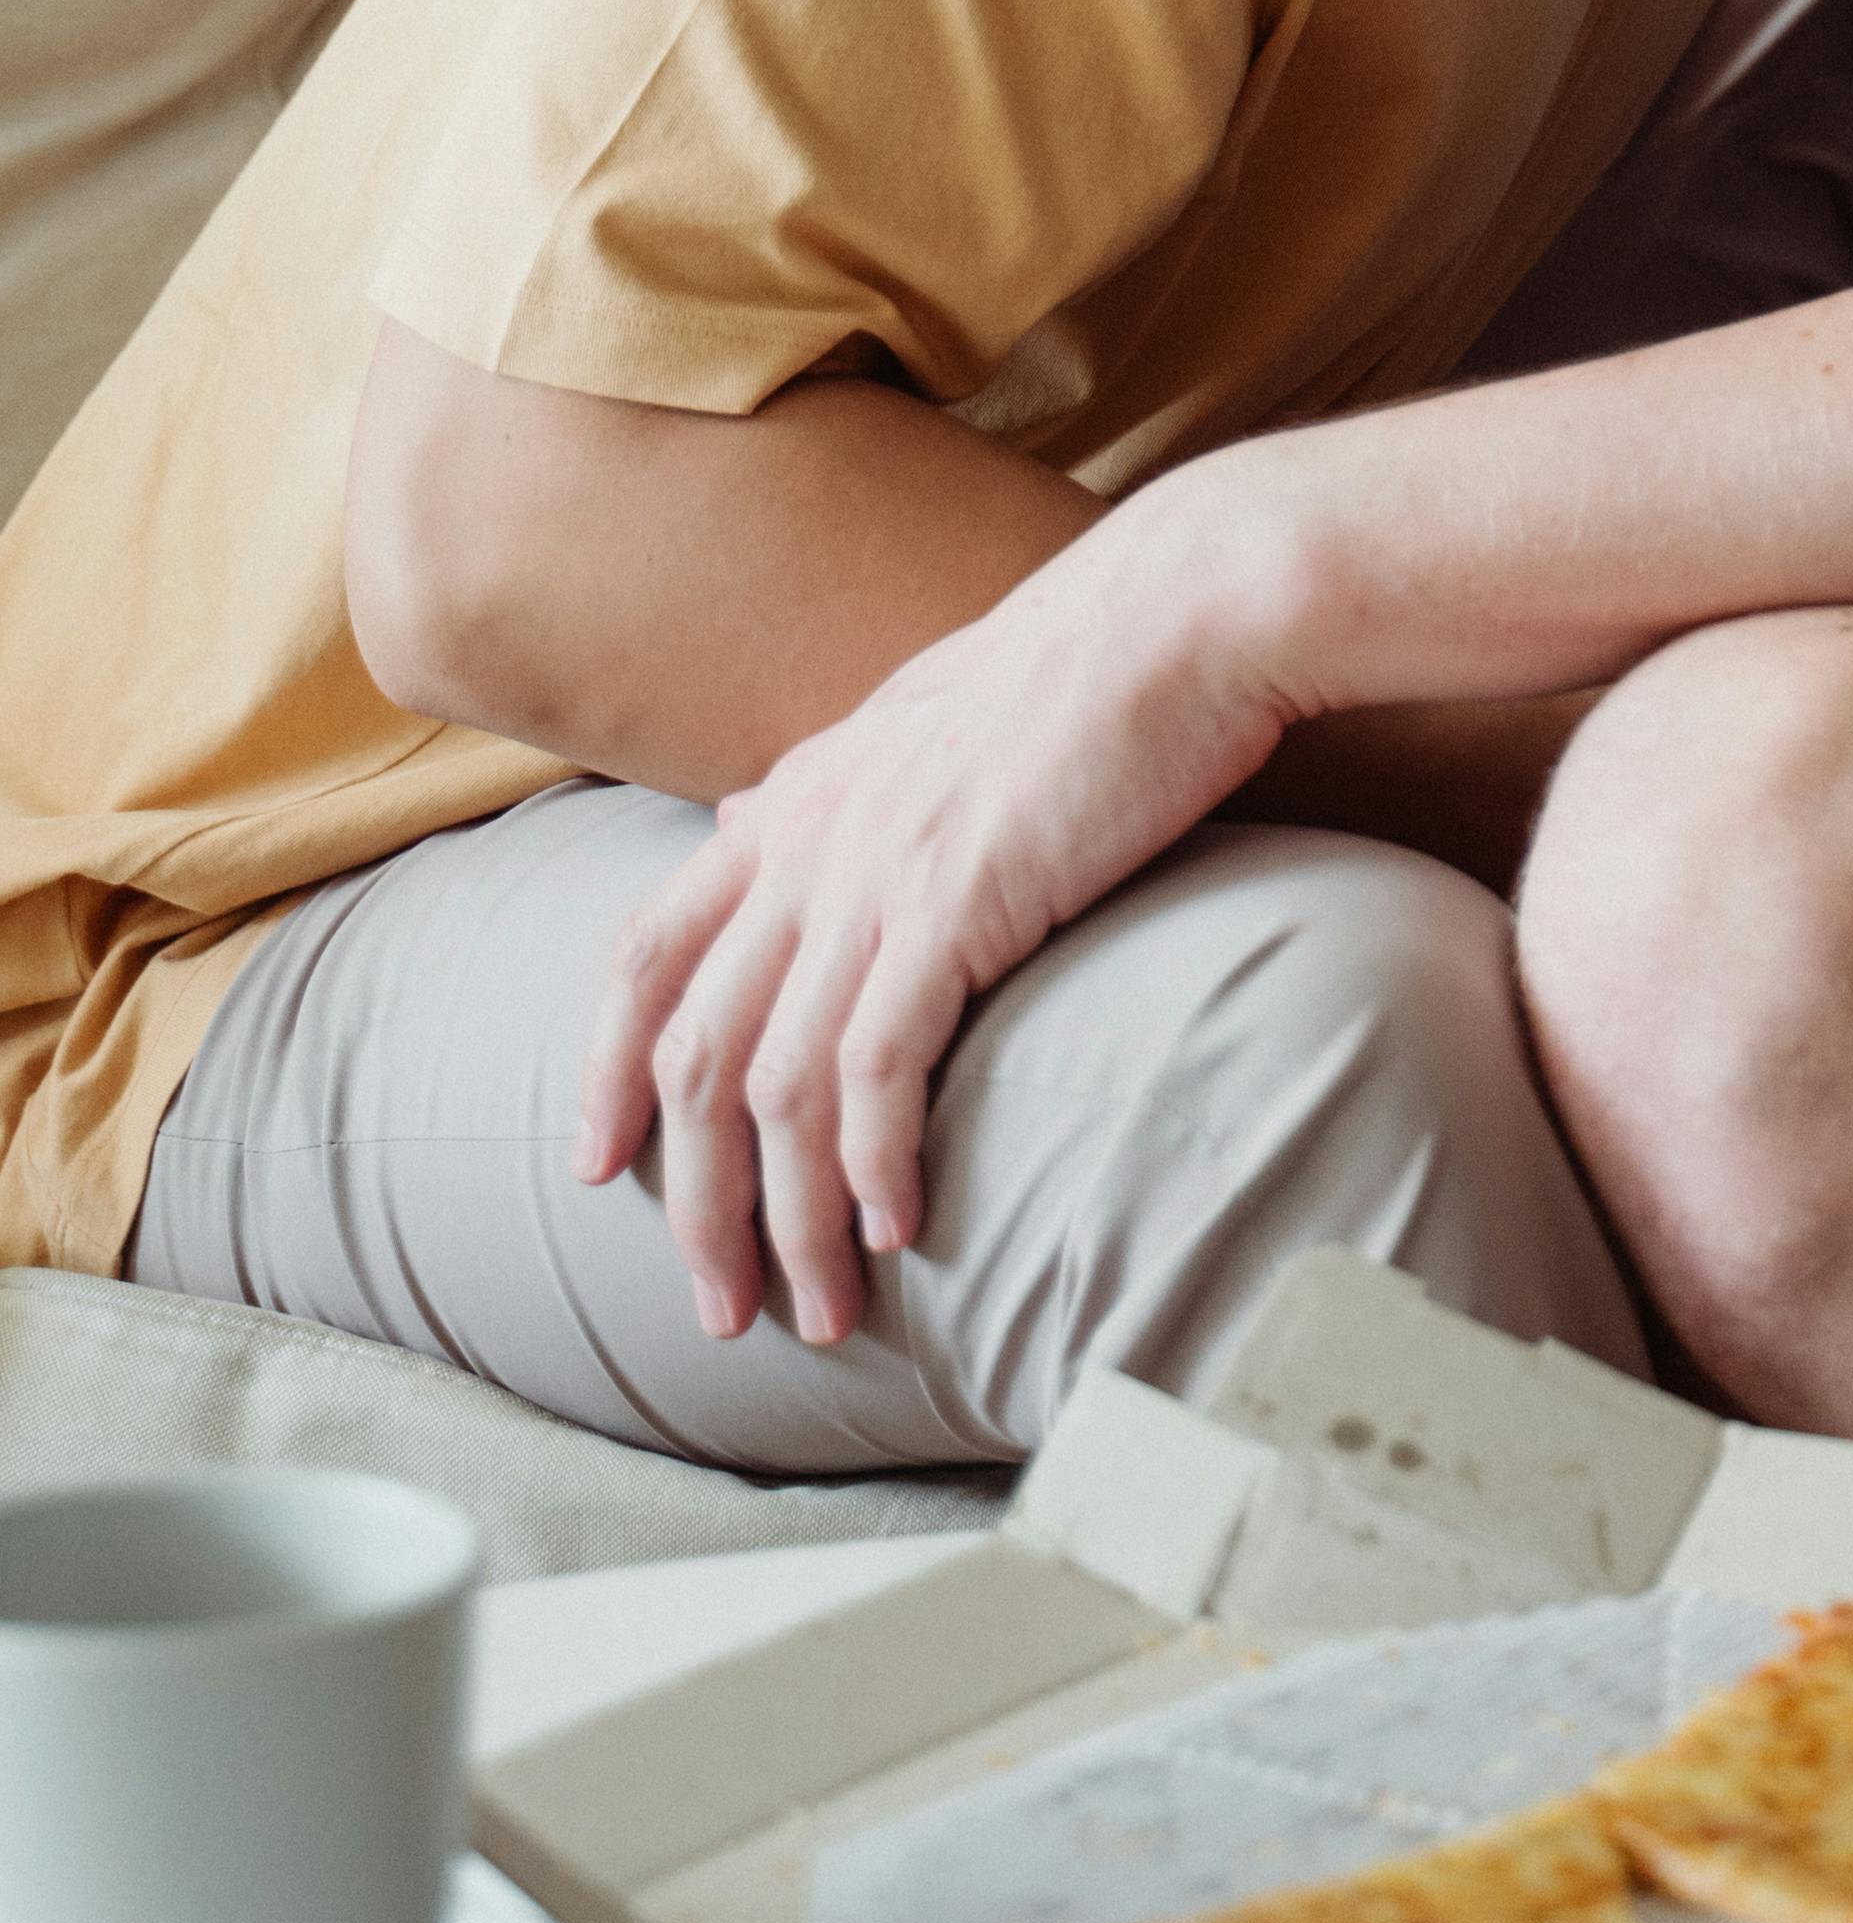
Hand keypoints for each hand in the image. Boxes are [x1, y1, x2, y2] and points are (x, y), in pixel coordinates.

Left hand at [572, 469, 1305, 1351]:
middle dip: (693, 1200)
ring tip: (817, 1312)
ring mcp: (870, 874)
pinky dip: (871, 1165)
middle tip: (719, 1304)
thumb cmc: (1090, 668)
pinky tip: (897, 1230)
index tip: (601, 1168)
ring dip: (785, 1220)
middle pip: (694, 1055)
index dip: (609, 1070)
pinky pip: (875, 1069)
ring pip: (773, 1088)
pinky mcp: (952, 903)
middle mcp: (804, 842)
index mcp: (794, 800)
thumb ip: (842, 792)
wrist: (1181, 611)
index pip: (648, 954)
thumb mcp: (927, 721)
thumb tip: (764, 822)